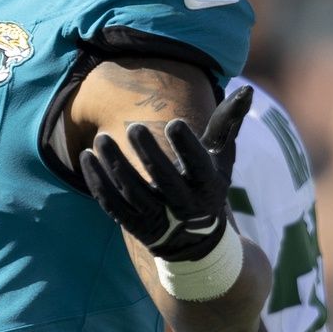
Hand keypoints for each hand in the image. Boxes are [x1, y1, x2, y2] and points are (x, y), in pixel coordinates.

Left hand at [80, 85, 252, 260]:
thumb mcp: (222, 159)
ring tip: (102, 138)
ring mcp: (159, 220)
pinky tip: (87, 157)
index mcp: (209, 188)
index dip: (187, 146)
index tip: (173, 123)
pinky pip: (112, 205)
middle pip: (165, 181)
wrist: (196, 242)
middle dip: (149, 153)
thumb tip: (246, 89)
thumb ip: (228, 125)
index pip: (199, 167)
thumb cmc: (207, 186)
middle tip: (134, 127)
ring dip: (115, 165)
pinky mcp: (135, 226)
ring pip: (133, 193)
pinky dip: (97, 182)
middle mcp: (185, 207)